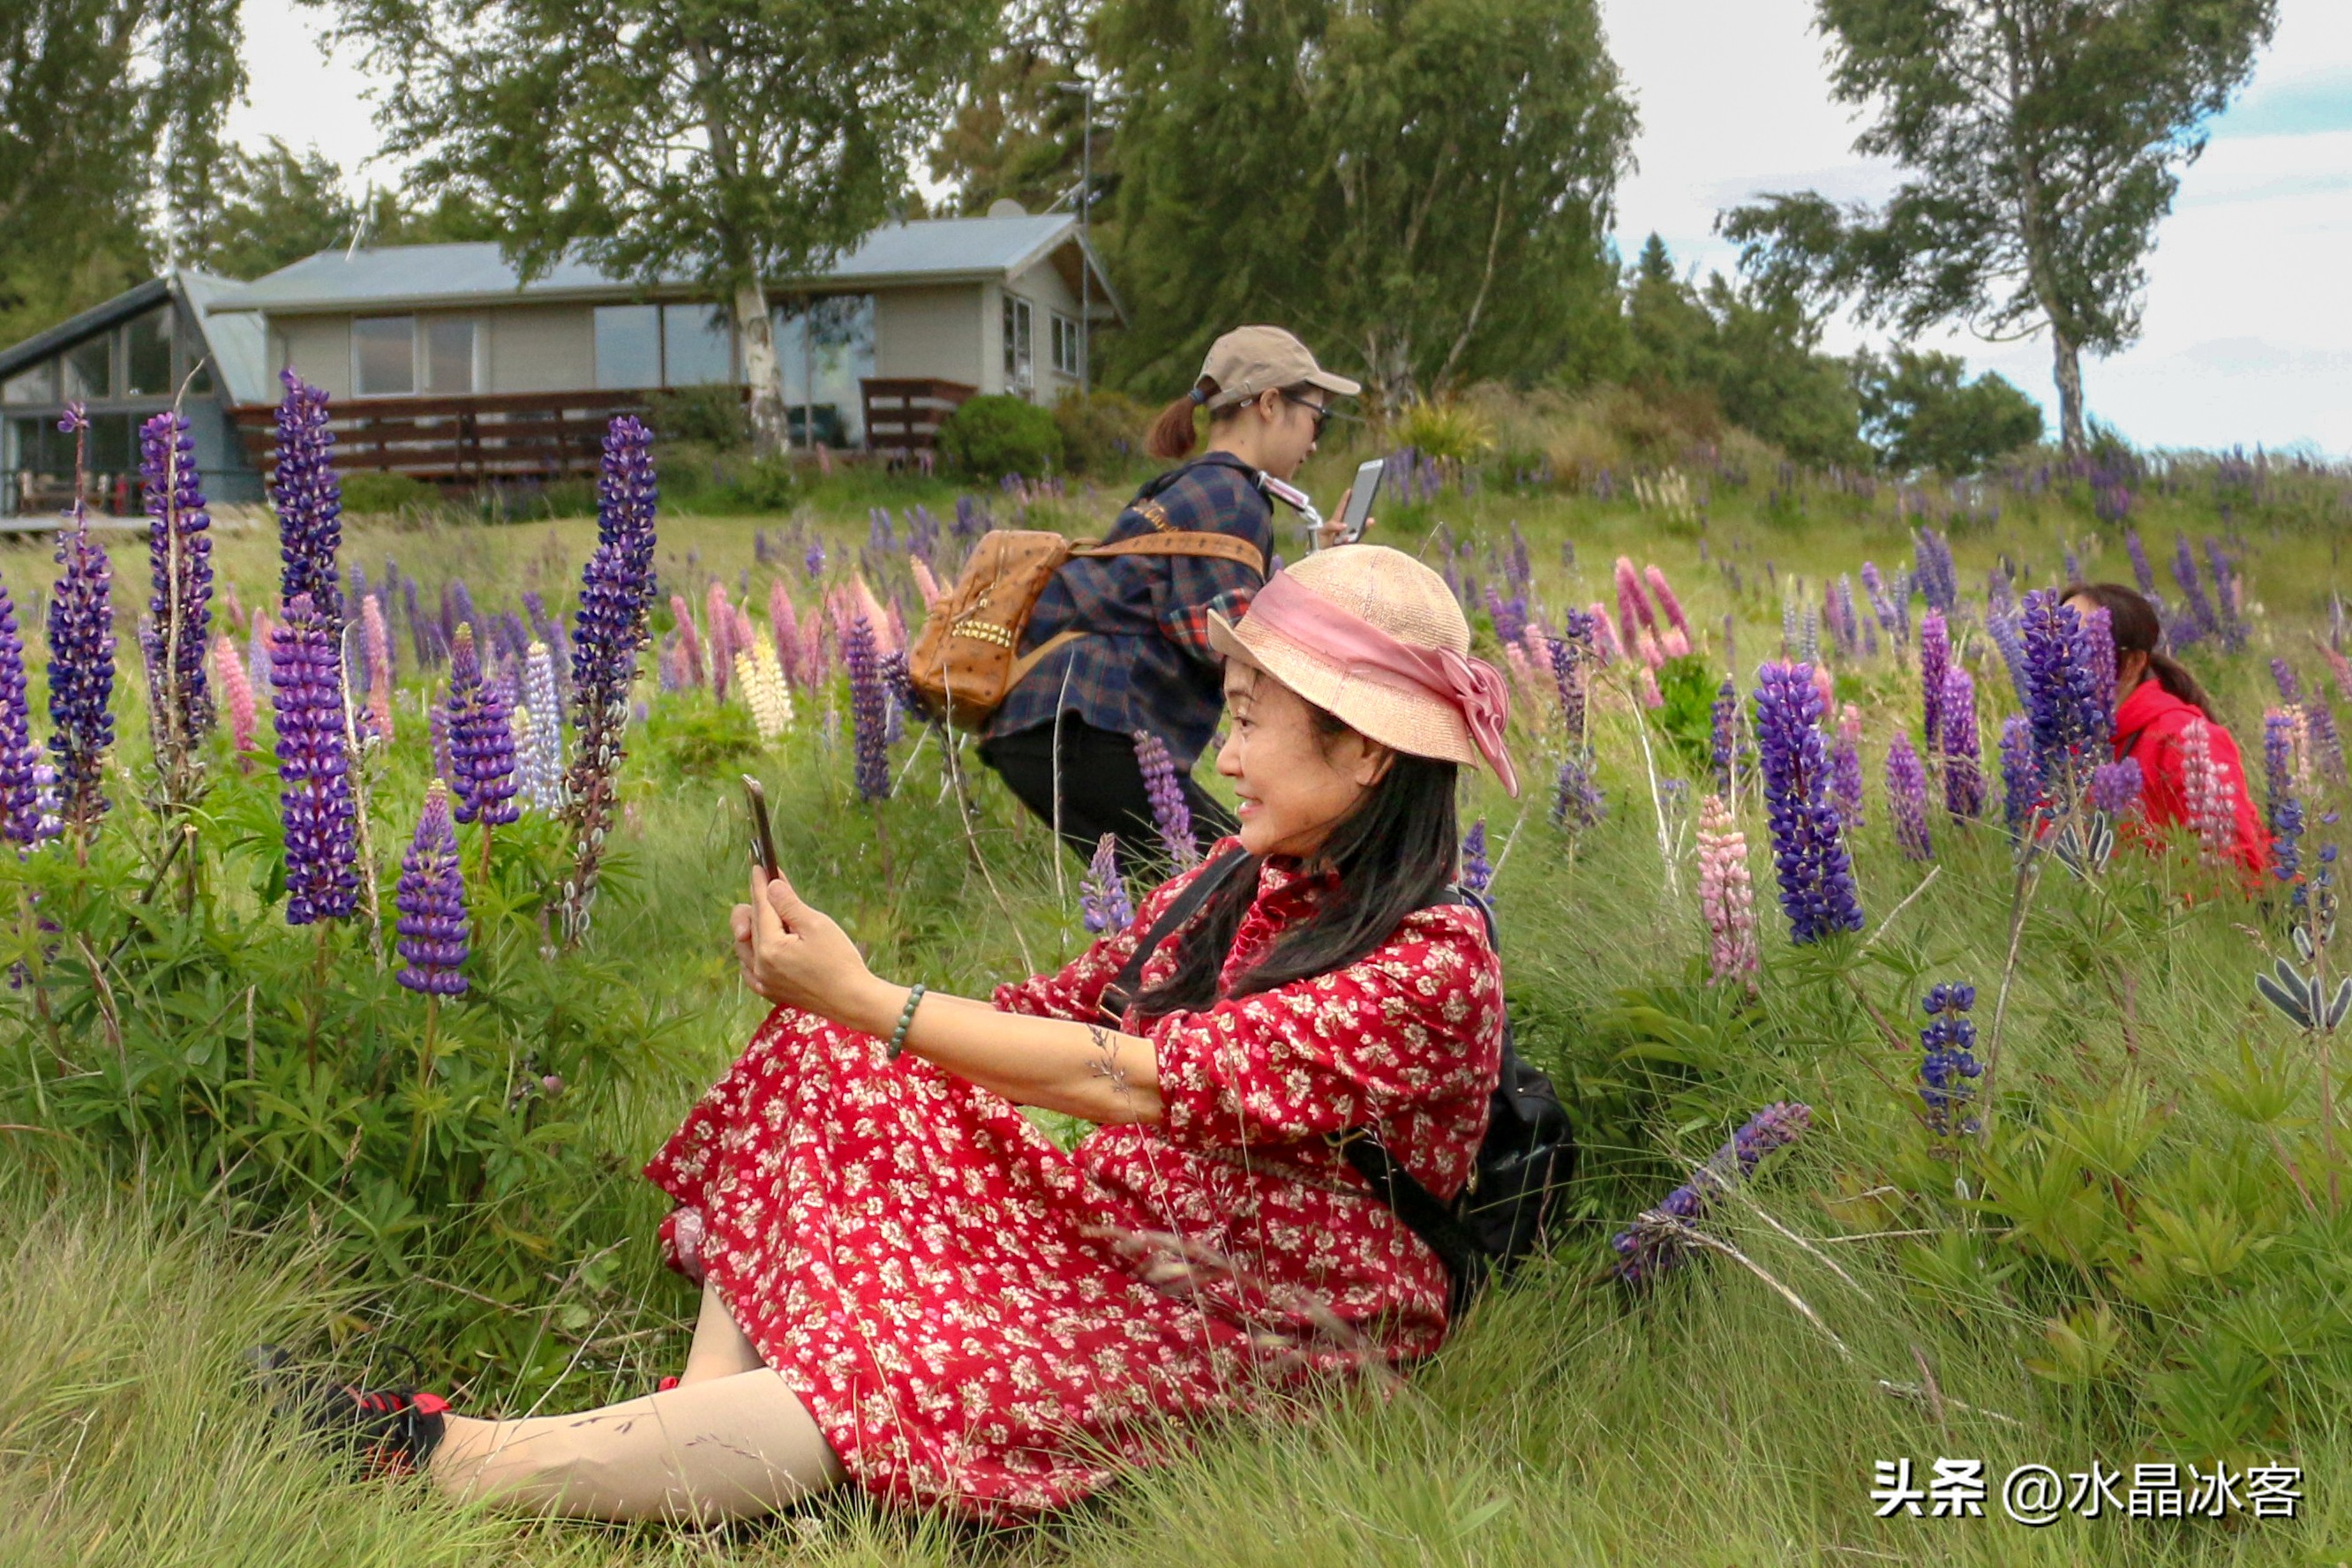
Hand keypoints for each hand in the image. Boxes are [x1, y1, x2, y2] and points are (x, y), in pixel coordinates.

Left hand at [732, 867, 875, 1020]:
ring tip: (765, 912)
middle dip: (758, 901)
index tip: (759, 866)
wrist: (853, 1001)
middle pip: (751, 924)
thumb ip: (789, 904)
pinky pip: (748, 968)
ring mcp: (763, 981)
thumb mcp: (817, 925)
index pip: (761, 906)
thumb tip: (771, 886)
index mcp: (770, 947)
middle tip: (769, 884)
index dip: (761, 884)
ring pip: (744, 946)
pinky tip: (758, 945)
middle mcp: (760, 965)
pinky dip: (750, 952)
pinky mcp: (770, 992)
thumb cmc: (840, 961)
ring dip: (751, 926)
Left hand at [1310, 487, 1371, 548]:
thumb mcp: (1321, 532)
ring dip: (1364, 527)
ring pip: (1358, 532)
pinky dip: (1351, 541)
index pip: (1341, 509)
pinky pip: (1354, 544)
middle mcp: (1343, 531)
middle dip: (1362, 513)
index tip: (1350, 490)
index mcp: (1335, 524)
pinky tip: (1347, 539)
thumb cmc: (1317, 545)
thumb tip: (1344, 525)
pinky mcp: (1349, 550)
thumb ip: (1331, 526)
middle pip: (1355, 520)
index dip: (1345, 500)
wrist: (1316, 561)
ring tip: (1369, 521)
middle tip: (1367, 506)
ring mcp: (1347, 540)